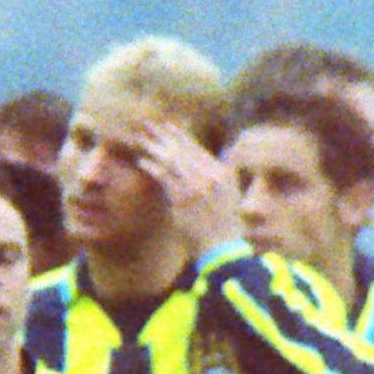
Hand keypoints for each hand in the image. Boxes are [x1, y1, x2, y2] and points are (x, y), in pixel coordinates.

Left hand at [134, 121, 236, 257]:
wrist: (222, 248)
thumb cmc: (225, 225)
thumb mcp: (232, 195)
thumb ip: (223, 174)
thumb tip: (219, 158)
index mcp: (221, 173)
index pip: (197, 149)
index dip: (181, 136)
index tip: (169, 127)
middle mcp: (209, 176)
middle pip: (182, 150)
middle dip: (164, 136)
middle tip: (150, 125)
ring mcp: (195, 187)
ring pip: (171, 161)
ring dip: (155, 148)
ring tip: (142, 140)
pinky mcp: (181, 199)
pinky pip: (163, 178)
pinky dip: (152, 167)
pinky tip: (142, 161)